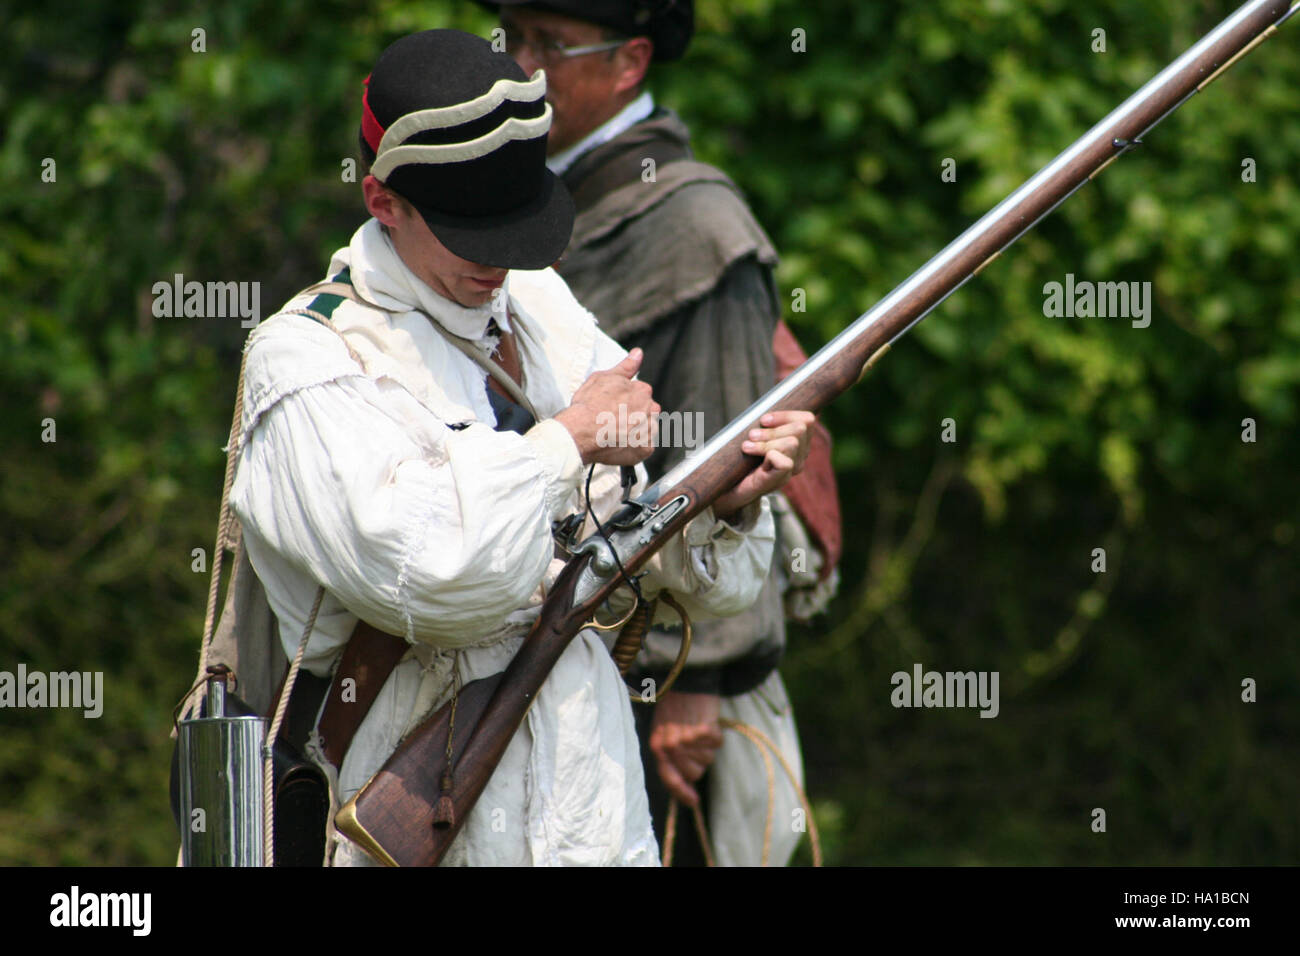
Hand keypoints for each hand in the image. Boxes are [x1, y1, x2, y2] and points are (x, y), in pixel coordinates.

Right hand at [554, 348, 661, 465]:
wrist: (580, 432)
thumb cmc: (589, 404)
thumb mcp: (603, 377)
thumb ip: (625, 366)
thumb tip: (639, 353)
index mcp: (643, 391)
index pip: (641, 393)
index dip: (625, 398)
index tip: (613, 404)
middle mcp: (651, 409)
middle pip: (646, 410)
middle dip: (634, 413)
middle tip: (613, 418)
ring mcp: (648, 431)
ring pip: (646, 428)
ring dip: (635, 429)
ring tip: (615, 432)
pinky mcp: (644, 449)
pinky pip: (643, 447)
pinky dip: (633, 446)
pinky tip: (618, 443)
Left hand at [648, 691, 722, 806]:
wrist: (685, 679)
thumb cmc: (674, 707)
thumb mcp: (663, 732)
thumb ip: (669, 758)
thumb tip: (685, 784)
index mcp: (657, 746)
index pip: (669, 778)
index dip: (681, 792)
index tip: (693, 801)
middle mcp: (670, 745)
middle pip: (693, 773)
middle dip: (696, 762)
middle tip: (693, 743)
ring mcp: (688, 737)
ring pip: (707, 760)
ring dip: (706, 748)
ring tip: (698, 729)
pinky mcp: (705, 727)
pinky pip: (716, 743)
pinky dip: (715, 735)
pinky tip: (708, 723)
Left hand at [712, 409, 815, 520]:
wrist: (724, 490)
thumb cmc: (738, 460)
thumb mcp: (754, 436)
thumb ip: (764, 423)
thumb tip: (768, 402)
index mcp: (796, 442)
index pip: (807, 420)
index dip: (786, 414)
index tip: (763, 419)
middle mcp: (798, 456)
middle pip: (800, 428)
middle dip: (773, 429)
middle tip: (752, 435)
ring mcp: (790, 470)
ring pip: (792, 443)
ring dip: (766, 441)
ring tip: (747, 447)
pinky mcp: (779, 480)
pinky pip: (785, 462)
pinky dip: (767, 454)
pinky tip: (752, 459)